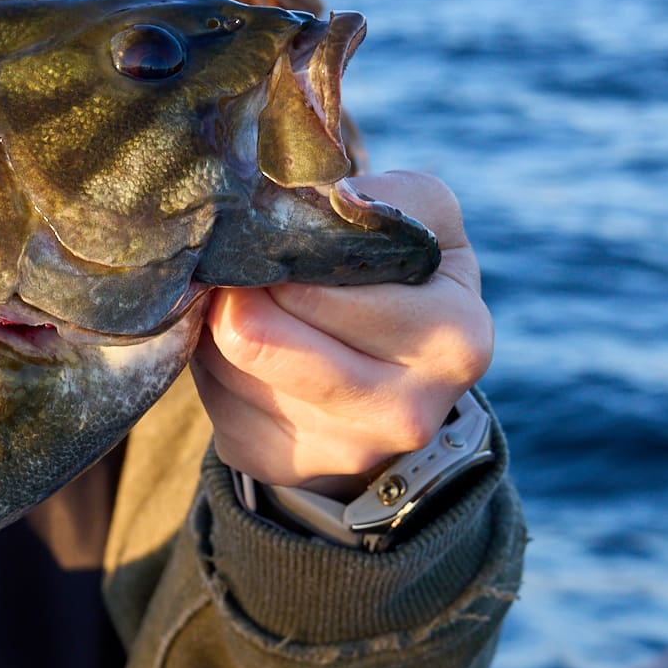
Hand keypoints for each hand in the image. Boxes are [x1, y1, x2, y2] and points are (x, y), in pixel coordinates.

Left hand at [193, 171, 492, 497]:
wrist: (401, 374)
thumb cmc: (408, 278)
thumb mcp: (426, 221)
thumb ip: (385, 200)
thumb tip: (321, 205)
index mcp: (454, 340)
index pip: (322, 288)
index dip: (276, 250)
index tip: (268, 231)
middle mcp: (407, 411)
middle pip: (257, 335)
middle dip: (235, 287)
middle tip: (237, 260)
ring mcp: (345, 450)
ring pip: (227, 366)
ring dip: (218, 323)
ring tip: (249, 301)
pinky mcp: (284, 467)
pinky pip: (214, 403)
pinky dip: (213, 365)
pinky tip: (246, 348)